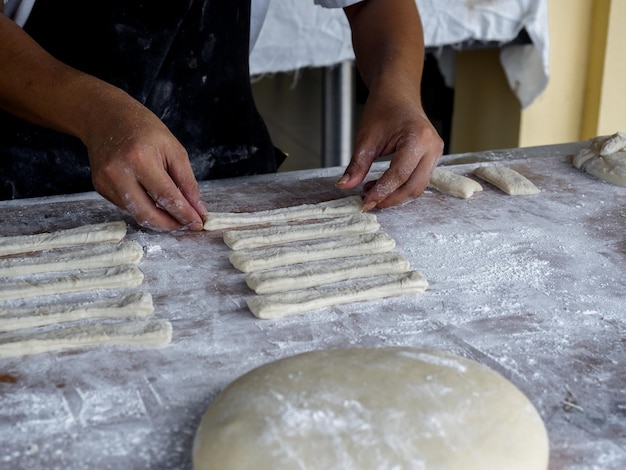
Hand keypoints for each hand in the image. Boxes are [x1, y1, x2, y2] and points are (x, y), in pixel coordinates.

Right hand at [85, 92, 206, 231]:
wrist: (104, 117)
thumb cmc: (144, 129)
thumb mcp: (174, 149)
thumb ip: (187, 182)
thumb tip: (197, 209)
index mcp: (141, 159)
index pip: (166, 197)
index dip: (184, 214)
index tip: (198, 223)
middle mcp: (119, 173)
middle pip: (147, 214)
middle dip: (170, 225)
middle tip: (186, 226)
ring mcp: (106, 182)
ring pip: (137, 213)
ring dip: (158, 219)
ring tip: (174, 214)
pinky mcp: (100, 187)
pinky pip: (126, 207)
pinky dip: (143, 207)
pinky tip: (151, 199)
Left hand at [336, 85, 442, 209]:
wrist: (397, 94)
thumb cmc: (383, 109)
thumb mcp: (366, 138)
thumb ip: (357, 165)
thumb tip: (344, 185)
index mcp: (418, 137)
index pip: (399, 174)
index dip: (382, 192)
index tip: (365, 202)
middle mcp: (432, 147)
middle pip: (413, 186)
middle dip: (390, 198)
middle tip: (368, 201)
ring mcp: (436, 153)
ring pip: (418, 187)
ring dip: (395, 195)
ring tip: (372, 191)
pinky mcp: (433, 158)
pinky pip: (418, 180)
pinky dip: (401, 188)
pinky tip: (382, 185)